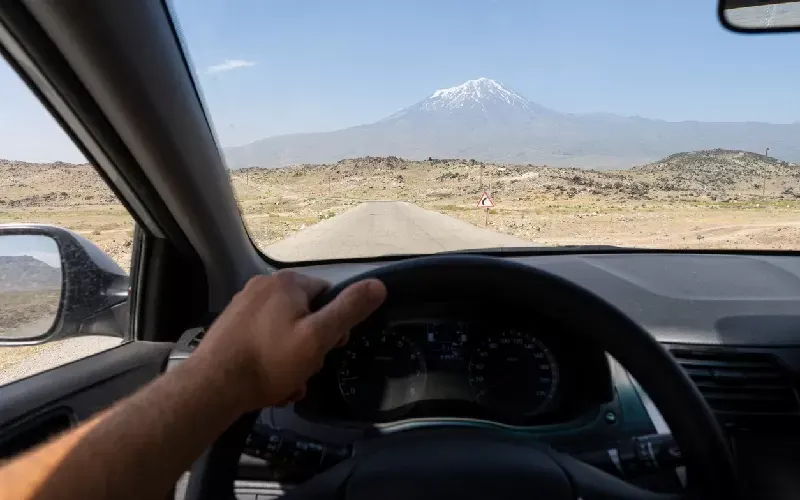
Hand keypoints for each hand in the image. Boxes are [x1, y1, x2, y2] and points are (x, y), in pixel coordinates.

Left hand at [191, 271, 386, 410]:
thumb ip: (349, 310)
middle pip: (306, 315)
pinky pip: (263, 340)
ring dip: (291, 360)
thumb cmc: (269, 361)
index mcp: (287, 282)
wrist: (212, 387)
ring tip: (285, 384)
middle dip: (310, 347)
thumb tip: (378, 285)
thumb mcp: (318, 337)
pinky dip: (270, 360)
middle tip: (304, 372)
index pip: (329, 295)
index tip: (330, 350)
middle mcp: (263, 286)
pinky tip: (268, 383)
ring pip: (284, 332)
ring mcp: (243, 305)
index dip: (335, 325)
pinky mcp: (230, 326)